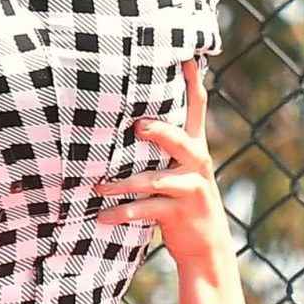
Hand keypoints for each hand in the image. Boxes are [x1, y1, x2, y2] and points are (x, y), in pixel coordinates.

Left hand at [92, 56, 231, 266]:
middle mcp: (196, 163)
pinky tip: (101, 215)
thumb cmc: (180, 199)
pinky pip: (146, 210)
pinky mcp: (180, 214)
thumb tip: (128, 111)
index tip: (186, 55)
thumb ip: (161, 142)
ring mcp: (190, 189)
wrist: (206, 248)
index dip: (193, 81)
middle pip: (180, 140)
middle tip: (138, 125)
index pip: (197, 107)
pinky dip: (122, 212)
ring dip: (122, 183)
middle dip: (160, 132)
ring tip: (97, 185)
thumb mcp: (176, 167)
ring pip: (155, 180)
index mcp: (193, 147)